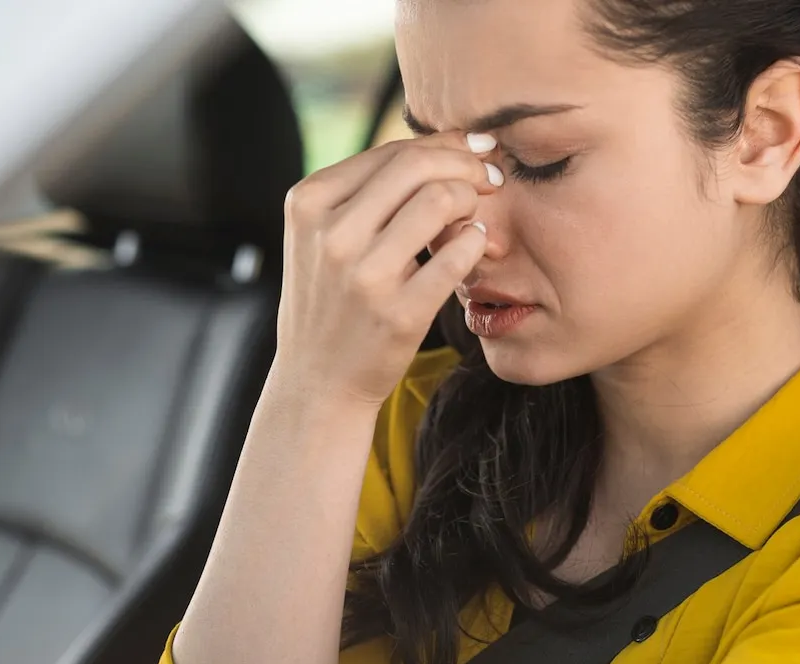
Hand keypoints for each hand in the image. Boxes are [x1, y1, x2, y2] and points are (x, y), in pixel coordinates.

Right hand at [274, 131, 498, 406]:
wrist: (317, 381)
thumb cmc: (332, 300)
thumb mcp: (323, 237)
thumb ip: (367, 192)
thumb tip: (449, 145)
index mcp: (309, 203)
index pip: (391, 152)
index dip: (445, 145)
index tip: (474, 152)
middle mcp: (331, 234)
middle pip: (418, 165)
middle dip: (466, 164)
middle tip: (490, 178)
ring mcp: (363, 275)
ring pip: (440, 200)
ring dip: (472, 201)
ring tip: (476, 216)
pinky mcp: (398, 312)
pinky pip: (458, 253)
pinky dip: (476, 241)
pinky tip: (475, 246)